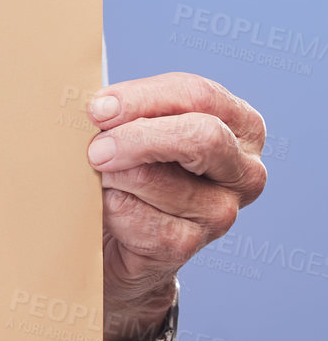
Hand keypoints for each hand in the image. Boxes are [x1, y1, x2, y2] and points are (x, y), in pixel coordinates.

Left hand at [86, 73, 266, 340]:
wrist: (118, 234)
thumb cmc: (130, 164)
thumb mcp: (137, 125)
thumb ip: (128, 110)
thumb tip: (100, 107)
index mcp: (240, 125)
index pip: (198, 95)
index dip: (143, 98)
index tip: (98, 108)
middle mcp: (244, 170)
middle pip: (201, 137)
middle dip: (136, 137)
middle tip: (94, 148)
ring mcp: (222, 212)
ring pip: (154, 178)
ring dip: (111, 175)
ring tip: (100, 177)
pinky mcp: (188, 245)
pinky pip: (136, 216)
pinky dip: (108, 207)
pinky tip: (107, 208)